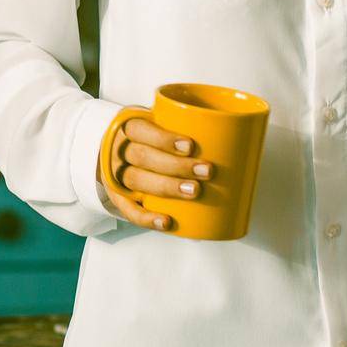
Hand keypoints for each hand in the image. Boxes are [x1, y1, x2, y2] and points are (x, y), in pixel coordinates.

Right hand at [98, 115, 214, 232]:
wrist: (115, 155)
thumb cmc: (147, 138)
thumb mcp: (156, 124)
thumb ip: (182, 127)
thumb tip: (231, 138)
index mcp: (129, 129)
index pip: (141, 130)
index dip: (164, 139)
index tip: (190, 145)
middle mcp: (119, 151)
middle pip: (143, 157)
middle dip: (176, 165)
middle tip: (206, 171)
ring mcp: (116, 176)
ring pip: (137, 180)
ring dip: (167, 187)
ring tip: (194, 191)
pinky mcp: (117, 198)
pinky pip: (128, 210)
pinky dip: (147, 218)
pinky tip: (166, 222)